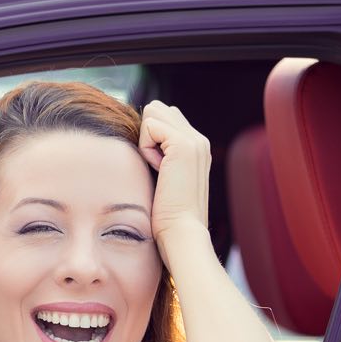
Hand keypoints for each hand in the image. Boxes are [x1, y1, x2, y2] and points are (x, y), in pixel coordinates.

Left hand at [137, 100, 210, 246]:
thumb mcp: (162, 179)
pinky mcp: (184, 144)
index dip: (148, 137)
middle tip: (155, 166)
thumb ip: (158, 155)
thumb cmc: (166, 214)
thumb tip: (141, 138)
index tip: (155, 167)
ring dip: (146, 140)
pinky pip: (150, 125)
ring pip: (153, 114)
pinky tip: (157, 168)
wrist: (181, 231)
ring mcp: (194, 140)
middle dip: (146, 135)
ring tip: (157, 168)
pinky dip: (145, 147)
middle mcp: (198, 139)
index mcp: (196, 147)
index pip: (164, 117)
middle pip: (157, 110)